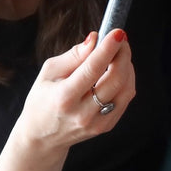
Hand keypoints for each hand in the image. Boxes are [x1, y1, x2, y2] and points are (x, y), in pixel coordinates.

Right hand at [17, 29, 135, 149]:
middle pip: (116, 80)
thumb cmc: (42, 100)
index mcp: (65, 97)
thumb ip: (73, 56)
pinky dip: (127, 80)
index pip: (93, 69)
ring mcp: (97, 122)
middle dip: (123, 54)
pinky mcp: (106, 126)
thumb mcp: (49, 73)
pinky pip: (125, 99)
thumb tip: (95, 39)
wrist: (42, 137)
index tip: (118, 33)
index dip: (108, 48)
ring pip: (126, 89)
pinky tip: (119, 70)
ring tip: (118, 53)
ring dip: (127, 66)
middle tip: (120, 39)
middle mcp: (83, 113)